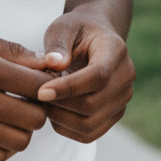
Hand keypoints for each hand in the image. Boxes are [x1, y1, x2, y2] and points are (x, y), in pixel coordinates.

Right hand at [0, 28, 50, 160]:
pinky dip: (5, 146)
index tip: (43, 80)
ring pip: (19, 141)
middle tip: (28, 97)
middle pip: (33, 118)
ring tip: (12, 112)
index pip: (36, 85)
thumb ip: (9, 50)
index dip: (47, 84)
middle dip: (38, 108)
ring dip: (23, 129)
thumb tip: (45, 63)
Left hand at [37, 14, 134, 142]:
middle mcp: (126, 77)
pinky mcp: (115, 114)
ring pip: (90, 124)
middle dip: (60, 104)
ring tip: (43, 100)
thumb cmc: (75, 30)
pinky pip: (90, 134)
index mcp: (115, 50)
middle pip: (93, 105)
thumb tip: (53, 64)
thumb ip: (57, 44)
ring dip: (60, 118)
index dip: (68, 88)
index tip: (40, 91)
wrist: (94, 36)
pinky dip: (66, 128)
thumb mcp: (62, 27)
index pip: (97, 77)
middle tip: (35, 94)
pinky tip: (52, 110)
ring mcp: (123, 99)